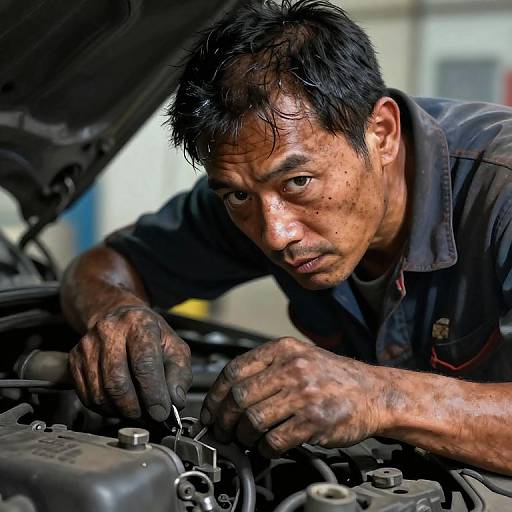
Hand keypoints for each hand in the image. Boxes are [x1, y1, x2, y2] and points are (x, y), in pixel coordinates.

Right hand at [69, 305, 191, 420]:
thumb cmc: (151, 335)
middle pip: (117, 382)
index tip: (161, 412)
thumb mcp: (175, 347)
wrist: (122, 319)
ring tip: (137, 411)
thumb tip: (175, 401)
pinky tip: (120, 405)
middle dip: (136, 408)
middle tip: (149, 417)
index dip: (153, 393)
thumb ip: (180, 374)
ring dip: (121, 411)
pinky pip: (88, 397)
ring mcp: (88, 345)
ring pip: (101, 393)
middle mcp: (109, 330)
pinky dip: (106, 409)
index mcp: (139, 323)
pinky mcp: (75, 360)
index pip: (144, 363)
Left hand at [200, 337, 389, 456]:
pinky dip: (264, 449)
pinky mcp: (315, 421)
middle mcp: (292, 368)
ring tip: (243, 440)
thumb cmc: (334, 376)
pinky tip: (266, 448)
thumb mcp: (300, 356)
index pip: (234, 370)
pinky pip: (275, 440)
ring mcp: (304, 394)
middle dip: (223, 420)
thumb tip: (229, 392)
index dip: (215, 395)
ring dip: (242, 436)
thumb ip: (267, 367)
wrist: (374, 392)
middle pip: (239, 397)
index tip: (210, 410)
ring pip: (253, 420)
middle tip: (221, 431)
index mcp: (283, 349)